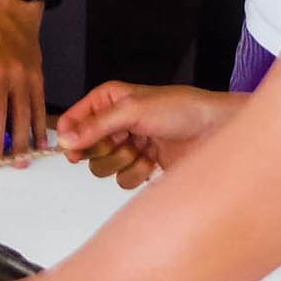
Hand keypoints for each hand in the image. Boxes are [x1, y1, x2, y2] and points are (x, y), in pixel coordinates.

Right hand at [55, 82, 243, 189]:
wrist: (214, 132)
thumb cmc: (182, 110)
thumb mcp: (133, 110)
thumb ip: (95, 126)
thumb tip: (65, 139)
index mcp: (108, 100)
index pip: (72, 120)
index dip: (70, 137)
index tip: (75, 151)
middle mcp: (115, 123)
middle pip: (85, 149)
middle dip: (105, 150)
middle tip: (125, 140)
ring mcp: (127, 145)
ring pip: (103, 168)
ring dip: (124, 162)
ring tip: (145, 149)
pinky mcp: (140, 165)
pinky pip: (123, 180)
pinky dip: (138, 173)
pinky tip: (153, 160)